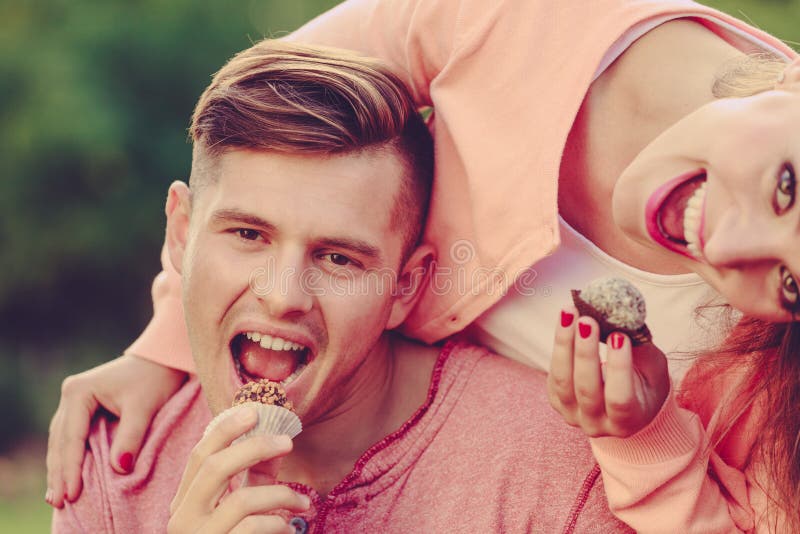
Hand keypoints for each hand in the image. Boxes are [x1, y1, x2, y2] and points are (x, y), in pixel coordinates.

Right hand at [46, 354, 186, 506]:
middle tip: (59, 502)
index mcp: (79, 392)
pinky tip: (67, 475)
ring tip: (57, 496)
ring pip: (61, 440)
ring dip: (60, 467)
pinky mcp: (83, 406)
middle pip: (61, 441)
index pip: (72, 437)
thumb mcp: (144, 408)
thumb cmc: (154, 379)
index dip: (71, 468)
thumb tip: (118, 469)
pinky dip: (68, 456)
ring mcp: (74, 400)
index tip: (72, 493)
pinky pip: (71, 436)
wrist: (162, 358)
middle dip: (59, 472)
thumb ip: (130, 438)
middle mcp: (71, 394)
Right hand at [168, 406, 309, 533]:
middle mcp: (183, 520)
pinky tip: (289, 528)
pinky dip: (277, 524)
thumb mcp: (241, 509)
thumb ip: (254, 478)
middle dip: (254, 447)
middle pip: (214, 467)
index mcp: (185, 503)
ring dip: (281, 495)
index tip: (254, 412)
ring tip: (304, 504)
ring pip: (241, 501)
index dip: (226, 430)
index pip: (200, 456)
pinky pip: (252, 529)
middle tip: (287, 441)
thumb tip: (275, 440)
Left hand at [547, 306, 669, 437]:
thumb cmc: (645, 384)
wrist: (627, 404)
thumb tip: (624, 315)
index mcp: (628, 421)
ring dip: (564, 343)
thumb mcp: (653, 369)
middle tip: (587, 320)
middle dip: (585, 352)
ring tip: (569, 312)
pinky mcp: (556, 401)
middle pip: (586, 389)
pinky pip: (553, 373)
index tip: (619, 336)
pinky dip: (559, 345)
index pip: (620, 399)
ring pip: (563, 380)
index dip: (618, 368)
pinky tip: (566, 320)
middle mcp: (597, 424)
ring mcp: (573, 414)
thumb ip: (640, 348)